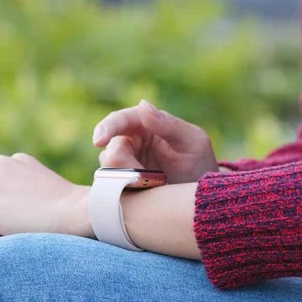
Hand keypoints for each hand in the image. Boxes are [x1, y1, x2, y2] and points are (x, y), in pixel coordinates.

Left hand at [0, 153, 92, 247]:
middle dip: (0, 220)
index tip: (29, 224)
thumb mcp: (46, 193)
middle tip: (24, 233)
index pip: (2, 192)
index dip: (12, 213)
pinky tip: (9, 246)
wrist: (75, 212)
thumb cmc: (70, 210)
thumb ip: (26, 196)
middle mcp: (1, 164)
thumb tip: (12, 216)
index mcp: (18, 161)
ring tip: (20, 237)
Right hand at [93, 99, 218, 182]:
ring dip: (127, 179)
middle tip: (144, 176)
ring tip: (153, 184)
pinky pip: (111, 187)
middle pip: (111, 149)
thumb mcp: (192, 142)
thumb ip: (168, 124)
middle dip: (123, 164)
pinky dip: (123, 190)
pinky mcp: (122, 185)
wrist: (202, 197)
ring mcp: (124, 164)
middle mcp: (131, 142)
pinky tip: (142, 192)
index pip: (119, 120)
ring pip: (108, 169)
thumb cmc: (199, 164)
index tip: (98, 141)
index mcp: (145, 125)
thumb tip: (142, 104)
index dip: (106, 128)